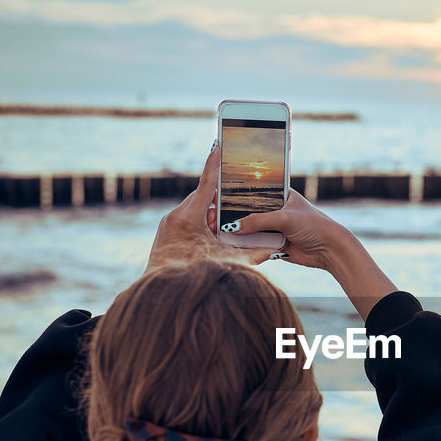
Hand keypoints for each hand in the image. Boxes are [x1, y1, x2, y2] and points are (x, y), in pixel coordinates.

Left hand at [146, 141, 271, 269]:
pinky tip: (211, 240)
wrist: (166, 295)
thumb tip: (274, 248)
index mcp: (188, 218)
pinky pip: (187, 221)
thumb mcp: (228, 263)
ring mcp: (168, 224)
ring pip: (195, 210)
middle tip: (234, 212)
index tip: (220, 145)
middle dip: (220, 203)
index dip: (215, 164)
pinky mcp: (166, 232)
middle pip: (202, 198)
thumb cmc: (197, 278)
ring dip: (211, 218)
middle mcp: (175, 217)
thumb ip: (252, 254)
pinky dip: (201, 226)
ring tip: (223, 232)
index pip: (206, 184)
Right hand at [228, 189, 396, 319]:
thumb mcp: (284, 218)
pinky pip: (255, 246)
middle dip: (233, 218)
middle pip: (247, 213)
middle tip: (214, 220)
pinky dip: (249, 249)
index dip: (235, 196)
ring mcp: (273, 228)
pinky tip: (239, 249)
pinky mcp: (273, 245)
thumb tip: (232, 226)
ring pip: (249, 231)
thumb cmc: (314, 225)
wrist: (331, 251)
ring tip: (221, 235)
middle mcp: (274, 210)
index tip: (217, 199)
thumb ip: (258, 221)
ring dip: (239, 235)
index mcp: (279, 194)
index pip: (252, 192)